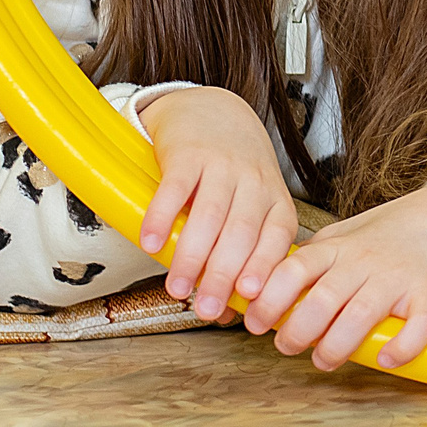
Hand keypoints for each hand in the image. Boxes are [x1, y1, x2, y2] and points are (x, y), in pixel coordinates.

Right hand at [136, 86, 296, 323]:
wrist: (212, 111)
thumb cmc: (235, 173)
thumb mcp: (253, 207)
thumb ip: (245, 253)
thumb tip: (228, 314)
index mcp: (274, 200)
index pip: (276, 240)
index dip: (263, 271)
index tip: (248, 302)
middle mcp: (254, 182)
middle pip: (242, 234)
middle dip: (224, 276)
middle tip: (206, 309)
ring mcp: (222, 165)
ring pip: (210, 216)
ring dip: (192, 256)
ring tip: (178, 288)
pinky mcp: (189, 153)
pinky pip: (176, 188)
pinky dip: (162, 217)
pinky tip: (150, 244)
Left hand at [248, 183, 426, 368]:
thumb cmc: (392, 236)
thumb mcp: (345, 237)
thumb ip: (312, 260)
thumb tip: (266, 288)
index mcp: (338, 249)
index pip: (294, 269)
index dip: (269, 299)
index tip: (255, 323)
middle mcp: (365, 262)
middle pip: (322, 299)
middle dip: (296, 330)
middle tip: (287, 347)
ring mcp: (399, 278)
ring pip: (361, 314)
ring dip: (337, 345)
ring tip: (324, 360)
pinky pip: (418, 324)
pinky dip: (402, 346)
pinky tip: (386, 359)